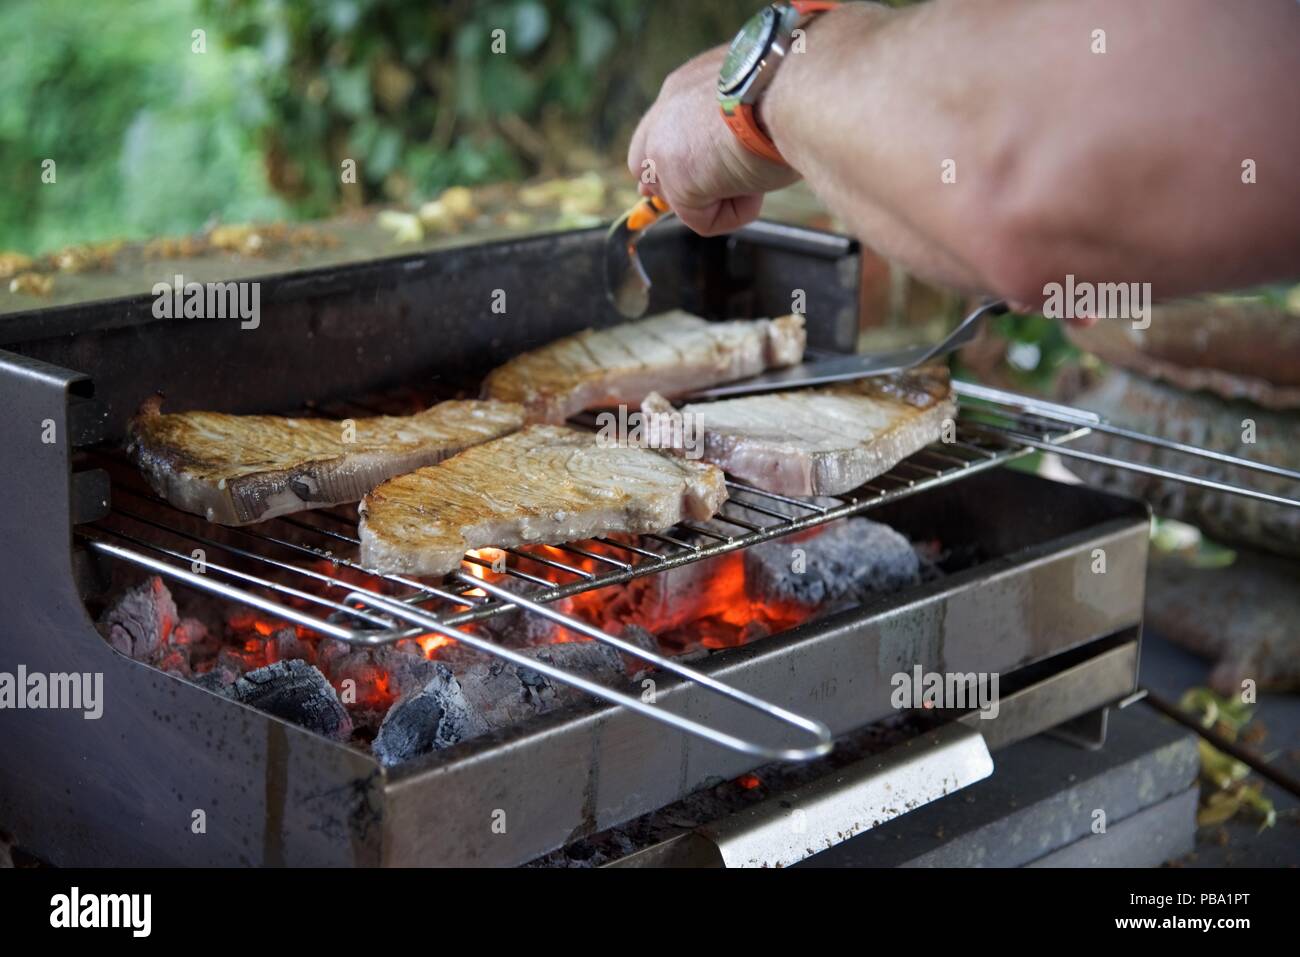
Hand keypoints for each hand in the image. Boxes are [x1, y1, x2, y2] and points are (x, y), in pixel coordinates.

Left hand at [627, 46, 800, 235]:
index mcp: (689, 82)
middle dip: (679, 184)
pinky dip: (736, 212)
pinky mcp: (676, 182)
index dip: (679, 154)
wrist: (791, 89)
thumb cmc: (793, 87)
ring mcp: (664, 148)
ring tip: (757, 169)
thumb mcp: (762, 94)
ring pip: (679, 194)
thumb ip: (737, 118)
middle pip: (647, 163)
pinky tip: (757, 183)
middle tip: (718, 192)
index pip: (664, 124)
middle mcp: (667, 109)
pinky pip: (704, 219)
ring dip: (719, 194)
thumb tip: (745, 148)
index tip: (704, 170)